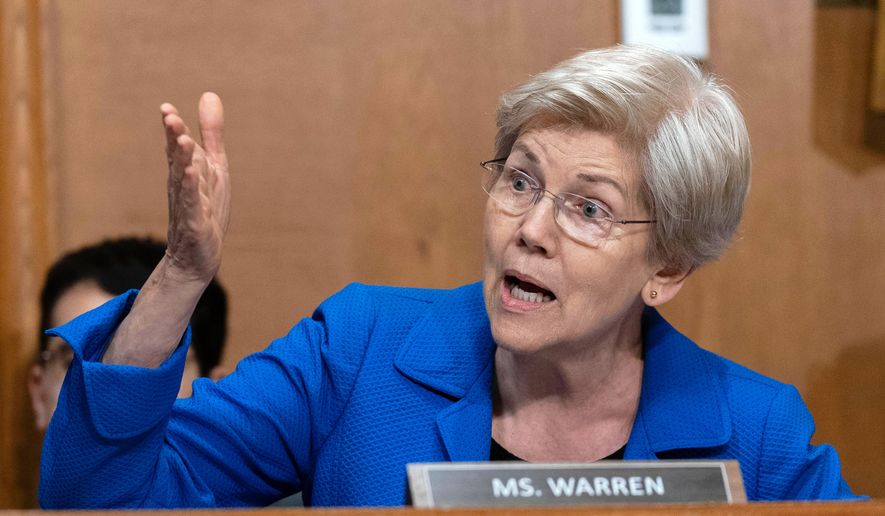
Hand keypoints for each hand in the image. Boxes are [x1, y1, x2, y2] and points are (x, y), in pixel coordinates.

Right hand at [161, 92, 229, 283]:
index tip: (167, 108)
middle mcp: (182, 184)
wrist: (197, 255)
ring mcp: (187, 203)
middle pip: (177, 157)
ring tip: (182, 139)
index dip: (173, 127)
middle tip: (169, 116)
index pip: (177, 145)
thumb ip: (211, 134)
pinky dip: (192, 189)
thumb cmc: (205, 207)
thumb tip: (209, 94)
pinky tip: (192, 175)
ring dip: (182, 159)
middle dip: (173, 137)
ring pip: (183, 178)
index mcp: (186, 169)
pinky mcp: (195, 223)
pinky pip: (192, 203)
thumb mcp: (213, 166)